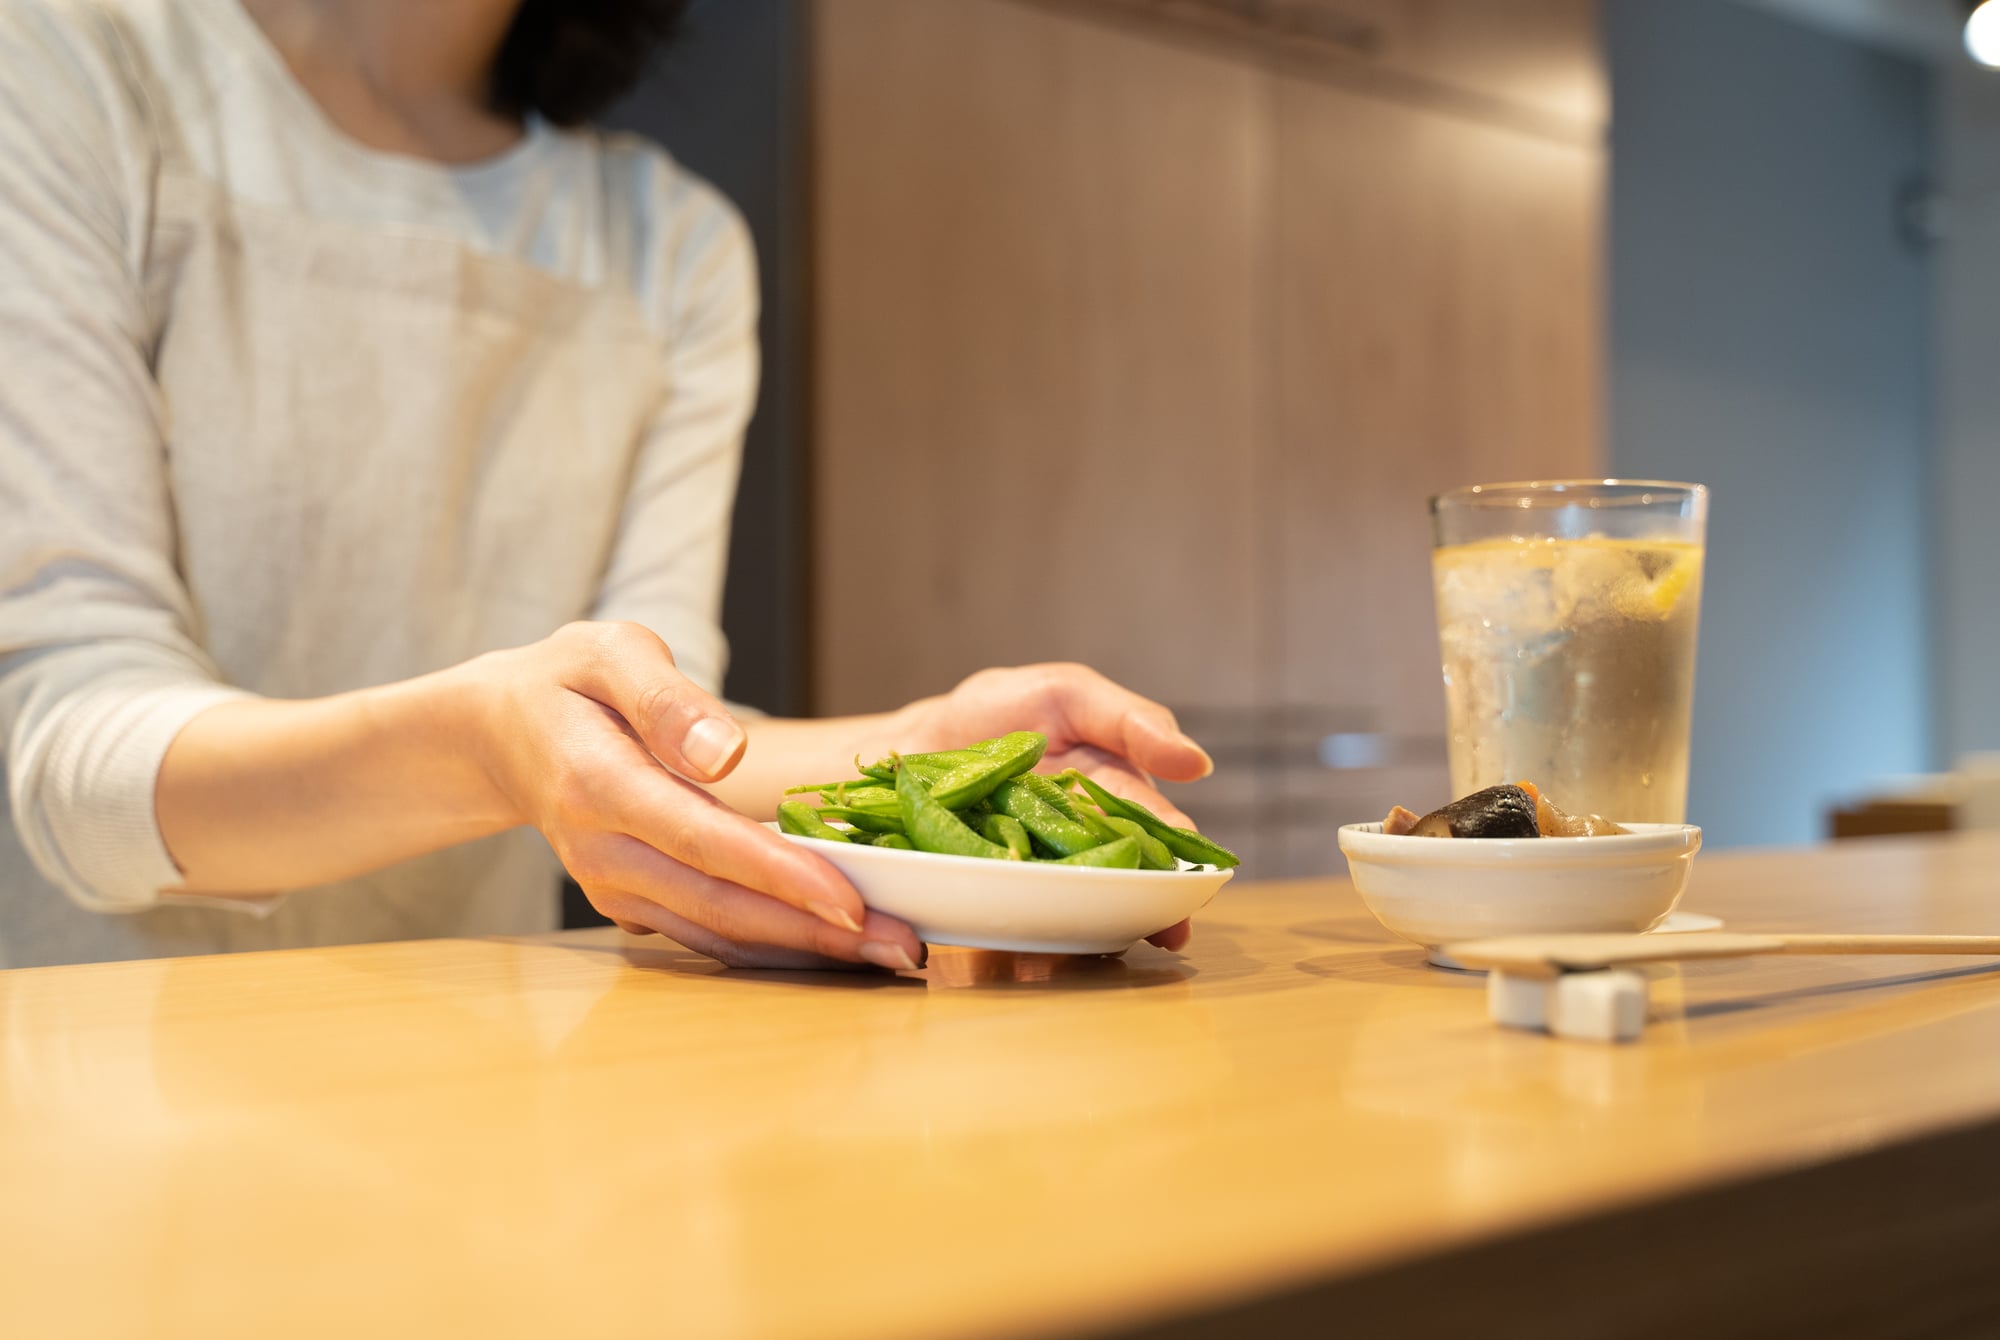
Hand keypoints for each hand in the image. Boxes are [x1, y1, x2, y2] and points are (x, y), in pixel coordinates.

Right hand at [467, 622, 925, 971]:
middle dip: (815, 932)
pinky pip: (706, 935)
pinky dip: (771, 947)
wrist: (500, 734)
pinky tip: (835, 948)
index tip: (849, 901)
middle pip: (721, 905)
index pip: (704, 841)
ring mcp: (615, 886)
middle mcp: (605, 852)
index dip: (779, 876)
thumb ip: (665, 698)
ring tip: (888, 956)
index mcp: (601, 786)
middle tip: (902, 947)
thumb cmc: (566, 681)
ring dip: (803, 951)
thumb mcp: (608, 651)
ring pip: (717, 933)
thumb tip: (723, 752)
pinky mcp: (632, 902)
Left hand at [889, 664, 1215, 950]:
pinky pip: (1015, 916)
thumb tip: (1199, 764)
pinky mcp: (993, 894)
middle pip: (1124, 877)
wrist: (912, 744)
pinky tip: (1036, 948)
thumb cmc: (1000, 712)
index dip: (1176, 856)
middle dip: (1149, 904)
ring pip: (1079, 906)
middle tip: (1167, 928)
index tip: (1190, 880)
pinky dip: (1027, 929)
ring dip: (1097, 926)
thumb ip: (1132, 723)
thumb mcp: (1070, 695)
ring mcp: (1038, 874)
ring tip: (1110, 942)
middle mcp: (1083, 844)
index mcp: (1113, 798)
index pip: (1154, 830)